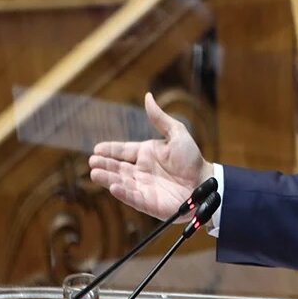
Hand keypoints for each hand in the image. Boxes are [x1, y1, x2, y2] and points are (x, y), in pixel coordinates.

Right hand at [89, 92, 213, 221]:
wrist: (206, 183)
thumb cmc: (192, 159)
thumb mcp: (177, 133)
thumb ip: (159, 118)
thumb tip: (148, 96)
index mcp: (145, 154)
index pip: (122, 151)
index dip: (109, 150)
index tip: (97, 149)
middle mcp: (141, 171)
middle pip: (117, 167)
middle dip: (104, 165)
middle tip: (91, 162)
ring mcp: (143, 187)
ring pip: (120, 182)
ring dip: (107, 179)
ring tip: (94, 174)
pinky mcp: (148, 202)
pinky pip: (132, 197)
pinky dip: (122, 193)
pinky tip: (113, 187)